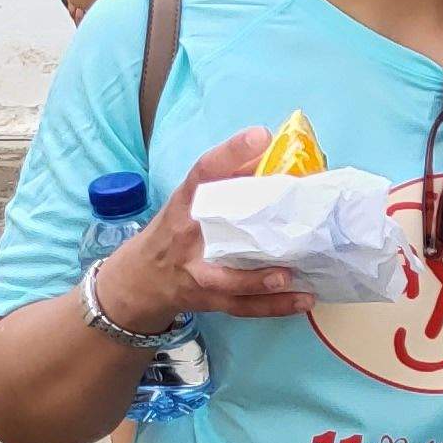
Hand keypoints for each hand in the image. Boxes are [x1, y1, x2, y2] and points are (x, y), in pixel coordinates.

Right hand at [95, 128, 322, 330]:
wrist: (139, 280)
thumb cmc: (176, 231)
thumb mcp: (191, 202)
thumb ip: (227, 179)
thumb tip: (271, 153)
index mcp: (186, 204)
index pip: (204, 172)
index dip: (230, 153)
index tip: (261, 136)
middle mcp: (188, 236)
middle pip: (211, 229)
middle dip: (244, 224)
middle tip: (283, 215)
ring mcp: (196, 272)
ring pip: (227, 280)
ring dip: (258, 281)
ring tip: (289, 275)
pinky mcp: (208, 299)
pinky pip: (242, 306)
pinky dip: (274, 306)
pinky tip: (303, 299)